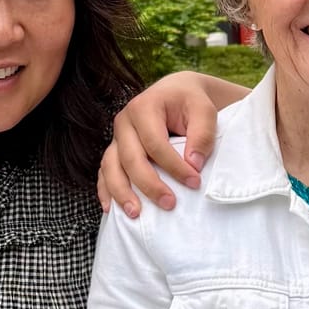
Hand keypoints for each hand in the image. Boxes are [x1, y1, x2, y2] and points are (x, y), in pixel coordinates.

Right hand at [98, 73, 231, 216]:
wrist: (176, 93)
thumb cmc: (190, 103)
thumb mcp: (203, 111)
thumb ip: (202, 134)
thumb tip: (193, 164)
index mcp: (143, 107)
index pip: (155, 143)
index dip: (173, 166)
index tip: (194, 182)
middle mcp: (123, 122)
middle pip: (130, 158)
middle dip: (149, 184)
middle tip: (169, 204)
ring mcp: (116, 138)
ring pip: (111, 167)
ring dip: (121, 192)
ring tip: (135, 214)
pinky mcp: (114, 151)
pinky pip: (104, 172)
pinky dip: (105, 190)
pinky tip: (111, 209)